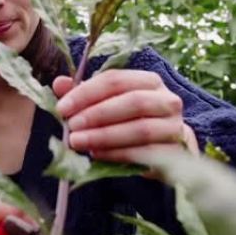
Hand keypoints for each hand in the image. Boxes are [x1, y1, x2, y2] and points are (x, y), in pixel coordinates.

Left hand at [53, 70, 198, 163]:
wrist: (163, 150)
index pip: (115, 79)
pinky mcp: (177, 152)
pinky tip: (97, 155)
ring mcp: (175, 126)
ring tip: (79, 142)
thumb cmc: (129, 121)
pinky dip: (118, 154)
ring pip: (141, 128)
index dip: (86, 93)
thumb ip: (83, 93)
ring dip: (105, 136)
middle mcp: (167, 99)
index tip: (62, 108)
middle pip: (132, 101)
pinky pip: (146, 153)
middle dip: (97, 114)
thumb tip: (59, 84)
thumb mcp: (105, 104)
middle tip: (71, 127)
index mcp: (148, 81)